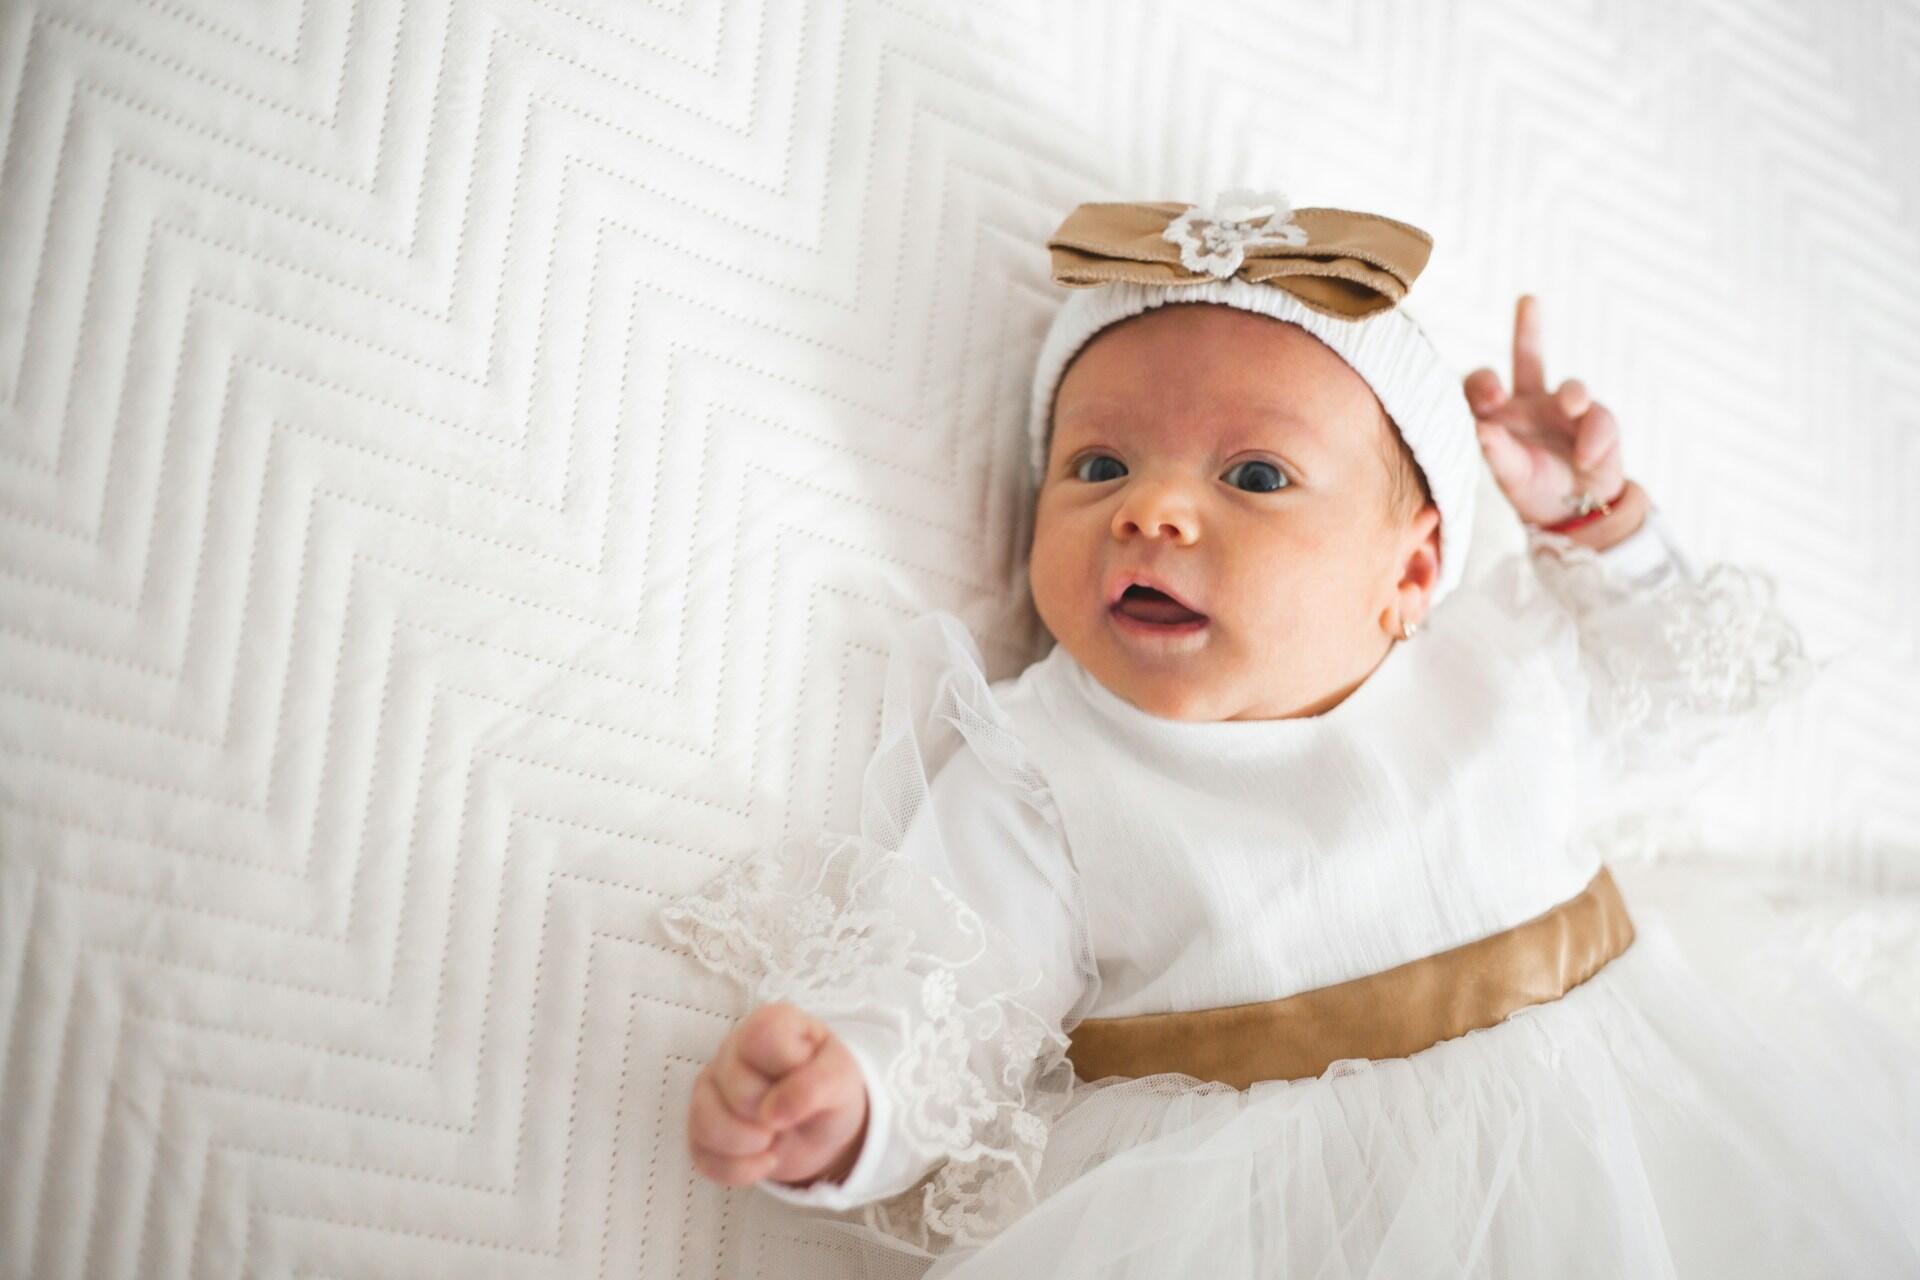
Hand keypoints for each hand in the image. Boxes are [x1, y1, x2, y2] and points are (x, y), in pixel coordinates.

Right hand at [687, 1001, 869, 1191]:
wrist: (823, 1131)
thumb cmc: (831, 1092)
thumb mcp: (842, 1081)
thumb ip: (815, 1086)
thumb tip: (772, 1113)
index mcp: (770, 1025)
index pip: (757, 1038)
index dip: (782, 1074)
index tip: (802, 1086)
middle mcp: (733, 1050)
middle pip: (734, 1087)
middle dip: (770, 1114)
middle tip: (790, 1116)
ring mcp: (712, 1087)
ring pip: (707, 1121)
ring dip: (749, 1145)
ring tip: (774, 1140)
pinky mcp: (701, 1126)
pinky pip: (701, 1155)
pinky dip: (738, 1169)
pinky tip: (763, 1159)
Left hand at [1463, 295, 1626, 527]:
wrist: (1573, 512)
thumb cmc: (1532, 488)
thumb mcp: (1510, 475)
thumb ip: (1497, 453)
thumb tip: (1481, 429)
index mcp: (1500, 413)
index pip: (1482, 385)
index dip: (1483, 383)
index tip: (1491, 396)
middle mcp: (1532, 403)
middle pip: (1529, 358)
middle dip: (1528, 328)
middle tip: (1527, 300)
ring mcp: (1568, 411)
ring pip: (1573, 387)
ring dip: (1574, 392)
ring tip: (1572, 405)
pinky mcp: (1599, 424)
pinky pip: (1600, 421)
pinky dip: (1594, 438)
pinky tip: (1586, 457)